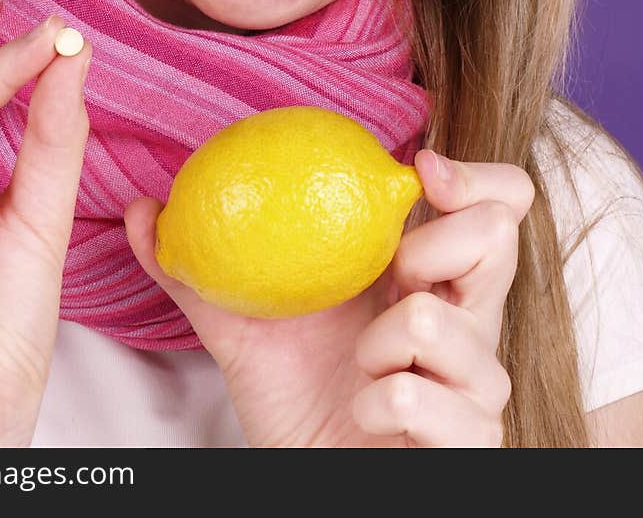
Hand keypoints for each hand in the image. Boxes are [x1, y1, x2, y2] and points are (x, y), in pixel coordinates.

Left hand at [125, 149, 533, 447]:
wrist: (303, 471)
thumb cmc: (289, 390)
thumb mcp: (238, 320)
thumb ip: (194, 265)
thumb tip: (142, 208)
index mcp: (427, 272)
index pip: (498, 202)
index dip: (475, 175)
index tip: (420, 170)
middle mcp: (468, 315)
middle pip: (500, 238)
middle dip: (433, 245)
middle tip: (389, 274)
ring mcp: (479, 379)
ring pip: (449, 325)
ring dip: (384, 345)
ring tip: (361, 363)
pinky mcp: (474, 438)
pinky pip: (426, 399)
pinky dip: (382, 403)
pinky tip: (366, 409)